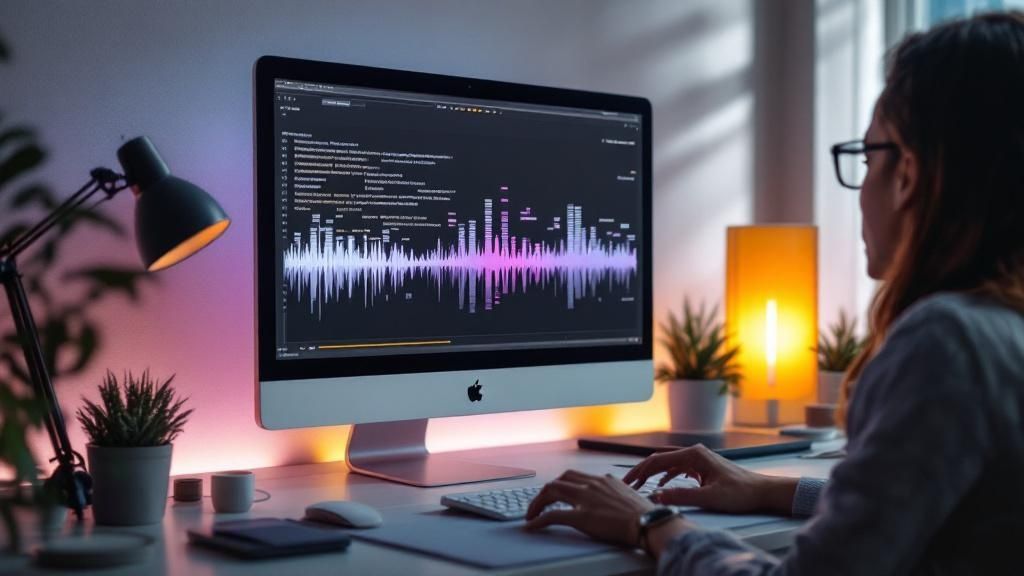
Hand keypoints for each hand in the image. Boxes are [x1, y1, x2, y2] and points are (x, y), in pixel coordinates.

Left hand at [524, 469, 659, 546]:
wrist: (650, 522)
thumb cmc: (644, 514)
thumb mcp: (627, 495)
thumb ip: (613, 493)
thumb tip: (609, 500)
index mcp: (602, 479)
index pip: (573, 475)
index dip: (559, 484)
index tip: (553, 493)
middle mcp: (592, 484)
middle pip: (559, 480)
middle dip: (544, 492)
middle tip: (537, 504)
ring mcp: (586, 498)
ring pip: (551, 491)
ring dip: (538, 502)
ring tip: (531, 514)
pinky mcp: (582, 516)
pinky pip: (553, 515)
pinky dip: (539, 519)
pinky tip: (533, 525)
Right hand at [622, 444, 796, 514]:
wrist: (762, 491)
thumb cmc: (740, 493)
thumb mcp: (710, 497)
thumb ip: (683, 496)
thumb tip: (657, 496)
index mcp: (694, 455)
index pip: (658, 460)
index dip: (640, 472)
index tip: (627, 483)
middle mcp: (694, 453)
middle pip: (660, 460)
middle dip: (642, 472)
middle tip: (627, 484)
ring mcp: (698, 459)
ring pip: (668, 464)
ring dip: (653, 475)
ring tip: (639, 486)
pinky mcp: (702, 467)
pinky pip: (678, 469)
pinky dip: (666, 476)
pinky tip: (661, 486)